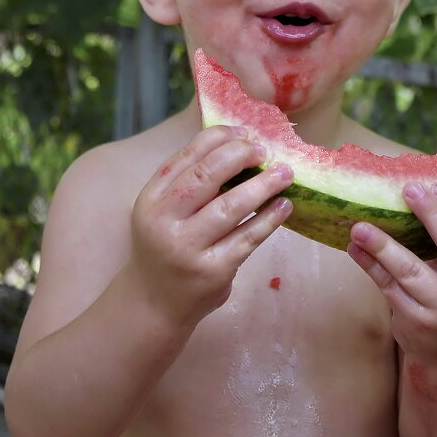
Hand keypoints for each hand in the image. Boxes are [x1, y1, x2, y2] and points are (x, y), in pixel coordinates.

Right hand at [129, 125, 293, 322]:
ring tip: (285, 173)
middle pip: (206, 177)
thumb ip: (189, 182)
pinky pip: (247, 237)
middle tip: (265, 150)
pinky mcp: (213, 270)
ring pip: (231, 206)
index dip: (218, 139)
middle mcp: (165, 221)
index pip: (186, 157)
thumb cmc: (166, 246)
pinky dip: (269, 219)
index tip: (244, 133)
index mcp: (152, 198)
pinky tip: (283, 206)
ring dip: (263, 185)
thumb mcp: (163, 211)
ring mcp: (188, 248)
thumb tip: (239, 145)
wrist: (154, 303)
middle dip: (240, 156)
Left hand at [347, 182, 436, 362]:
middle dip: (432, 215)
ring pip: (412, 270)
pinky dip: (370, 265)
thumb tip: (422, 189)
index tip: (435, 185)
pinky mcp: (417, 321)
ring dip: (384, 245)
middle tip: (409, 190)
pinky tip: (355, 248)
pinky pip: (389, 287)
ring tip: (361, 226)